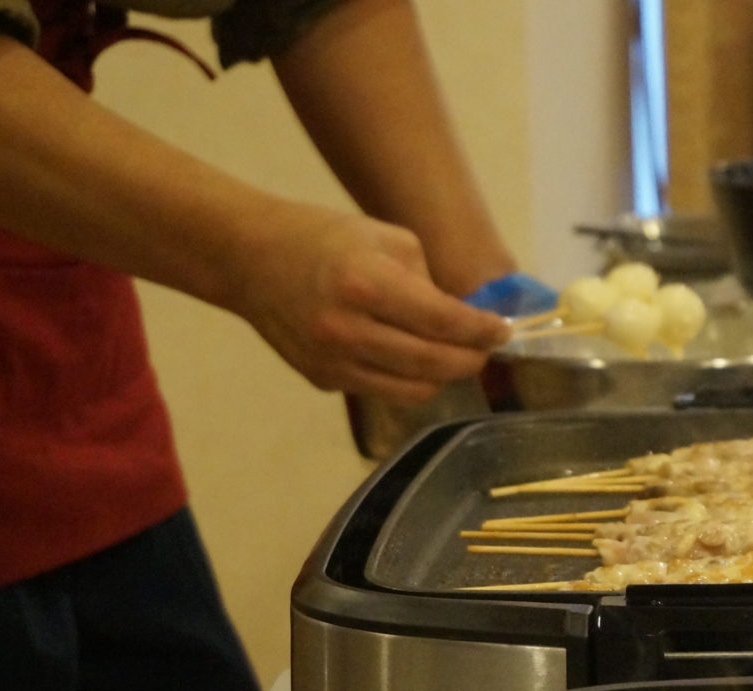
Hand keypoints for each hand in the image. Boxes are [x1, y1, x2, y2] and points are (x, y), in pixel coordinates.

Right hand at [223, 201, 509, 403]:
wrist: (249, 260)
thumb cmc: (322, 238)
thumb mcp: (384, 237)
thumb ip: (428, 279)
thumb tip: (464, 318)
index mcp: (366, 283)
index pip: (443, 321)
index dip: (482, 331)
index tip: (504, 332)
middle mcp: (348, 329)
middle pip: (433, 363)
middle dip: (471, 360)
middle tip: (486, 349)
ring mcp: (333, 361)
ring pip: (413, 390)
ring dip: (443, 376)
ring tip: (453, 356)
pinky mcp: (323, 380)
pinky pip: (384, 391)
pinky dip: (409, 381)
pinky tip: (413, 360)